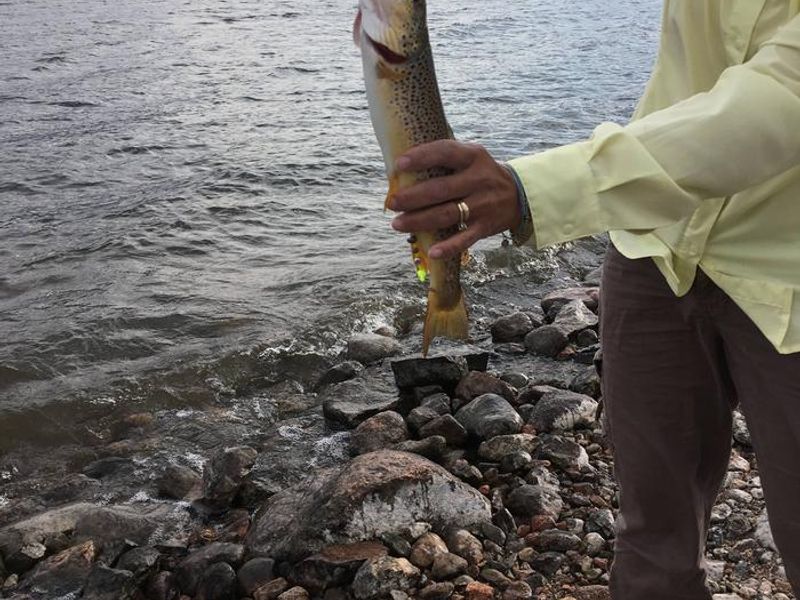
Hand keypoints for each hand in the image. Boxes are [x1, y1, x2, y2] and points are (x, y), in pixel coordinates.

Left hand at [389, 140, 521, 258]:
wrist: (518, 194)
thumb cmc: (480, 173)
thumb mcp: (470, 157)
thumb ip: (444, 158)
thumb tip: (400, 169)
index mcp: (473, 156)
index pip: (445, 152)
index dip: (422, 157)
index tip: (399, 164)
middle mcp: (479, 179)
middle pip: (441, 189)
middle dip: (413, 197)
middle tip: (391, 202)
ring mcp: (483, 204)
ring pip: (447, 215)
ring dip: (420, 221)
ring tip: (397, 224)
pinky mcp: (485, 226)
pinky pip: (465, 239)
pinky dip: (449, 247)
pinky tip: (431, 252)